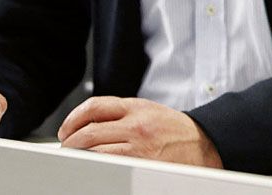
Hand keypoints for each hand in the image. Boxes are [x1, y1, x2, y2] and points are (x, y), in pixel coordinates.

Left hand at [57, 96, 221, 167]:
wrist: (204, 145)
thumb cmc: (176, 131)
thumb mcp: (150, 111)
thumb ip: (122, 113)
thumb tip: (88, 123)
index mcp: (138, 107)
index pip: (95, 106)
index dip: (73, 118)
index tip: (67, 129)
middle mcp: (136, 124)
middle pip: (88, 131)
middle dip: (70, 142)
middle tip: (67, 147)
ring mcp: (138, 145)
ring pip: (94, 149)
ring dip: (78, 155)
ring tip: (76, 158)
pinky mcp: (140, 163)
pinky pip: (107, 164)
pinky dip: (94, 164)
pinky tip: (93, 165)